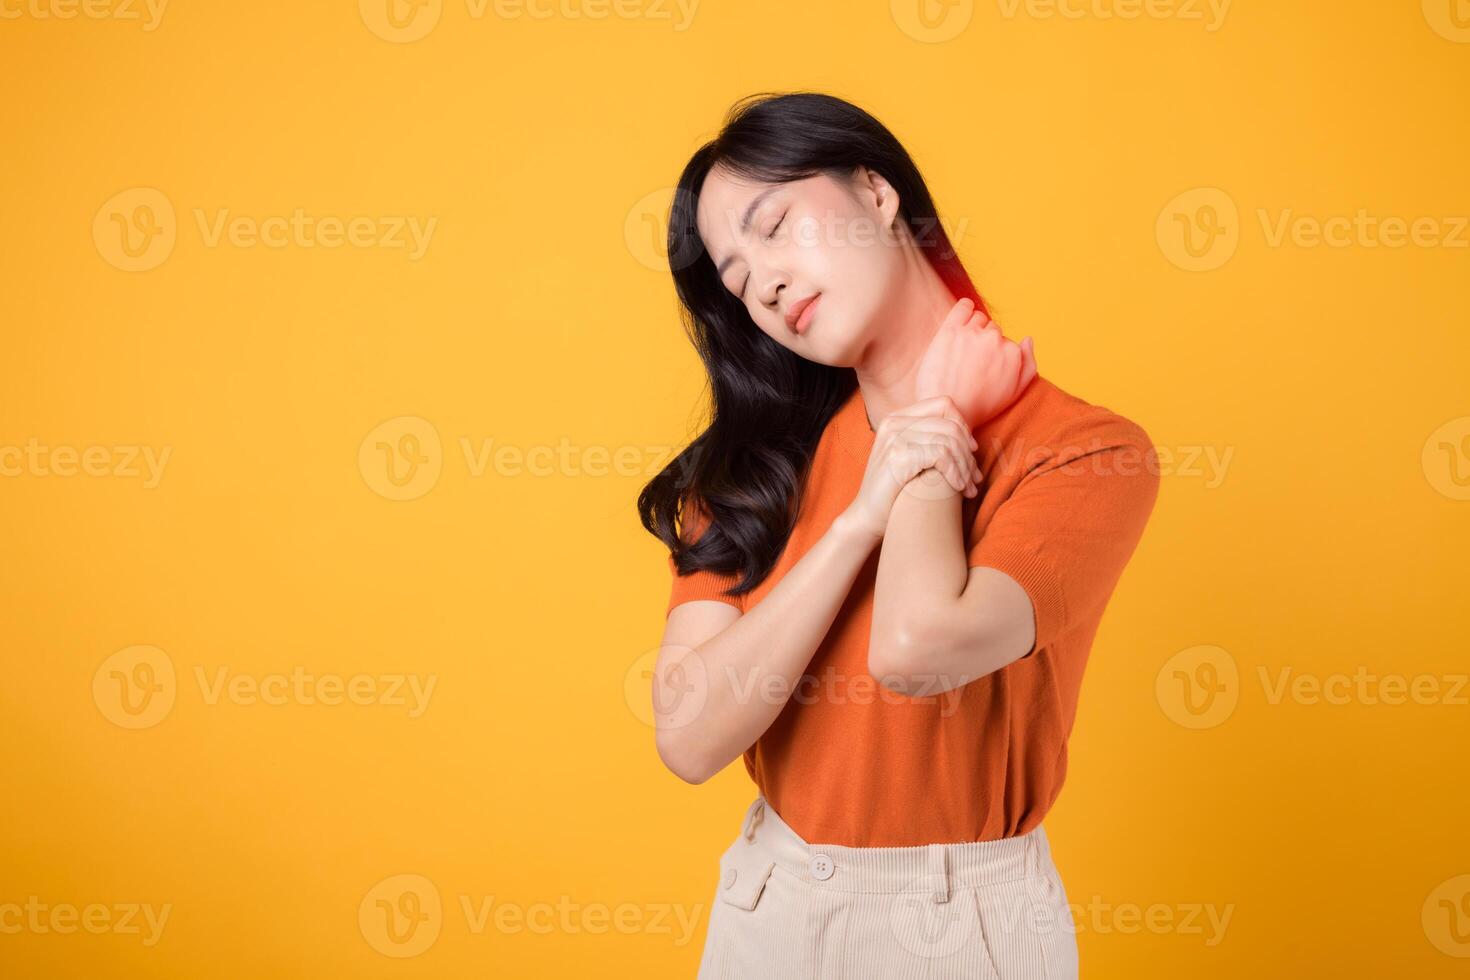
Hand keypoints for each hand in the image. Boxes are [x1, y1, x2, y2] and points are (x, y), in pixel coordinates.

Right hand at [842, 395, 982, 540]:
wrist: (867, 518)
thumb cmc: (895, 492)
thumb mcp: (912, 458)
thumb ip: (930, 441)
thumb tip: (969, 437)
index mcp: (897, 418)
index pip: (944, 404)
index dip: (963, 426)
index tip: (971, 452)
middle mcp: (894, 422)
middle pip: (950, 424)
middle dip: (968, 453)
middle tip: (975, 478)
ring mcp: (894, 437)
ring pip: (949, 441)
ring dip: (965, 467)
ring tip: (969, 487)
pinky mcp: (898, 455)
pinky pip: (941, 455)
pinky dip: (955, 473)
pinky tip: (958, 488)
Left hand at [915, 297, 1037, 431]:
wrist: (947, 411)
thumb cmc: (980, 406)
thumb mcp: (1014, 393)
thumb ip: (1029, 365)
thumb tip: (1028, 339)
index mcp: (1012, 353)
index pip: (1006, 342)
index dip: (995, 354)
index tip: (984, 366)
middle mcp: (995, 339)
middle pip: (992, 329)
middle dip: (984, 341)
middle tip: (971, 359)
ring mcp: (972, 333)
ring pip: (978, 318)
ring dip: (973, 327)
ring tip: (963, 345)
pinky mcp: (950, 330)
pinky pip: (963, 307)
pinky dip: (965, 307)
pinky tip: (964, 313)